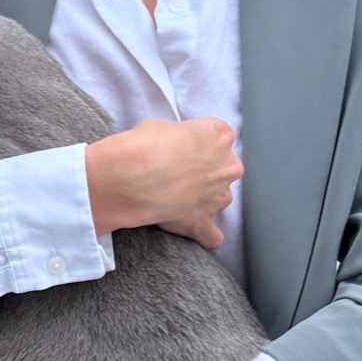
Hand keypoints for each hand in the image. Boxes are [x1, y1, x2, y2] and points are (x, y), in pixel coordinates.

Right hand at [85, 117, 241, 249]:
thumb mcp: (164, 125)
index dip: (199, 143)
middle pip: (224, 169)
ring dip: (203, 199)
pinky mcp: (202, 221)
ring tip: (176, 199)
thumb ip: (181, 138)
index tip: (184, 148)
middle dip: (207, 172)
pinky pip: (211, 235)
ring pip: (219, 199)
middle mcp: (226, 166)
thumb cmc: (146, 144)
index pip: (219, 137)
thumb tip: (174, 147)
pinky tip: (193, 230)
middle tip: (180, 173)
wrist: (134, 174)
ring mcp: (218, 196)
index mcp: (220, 136)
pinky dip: (204, 234)